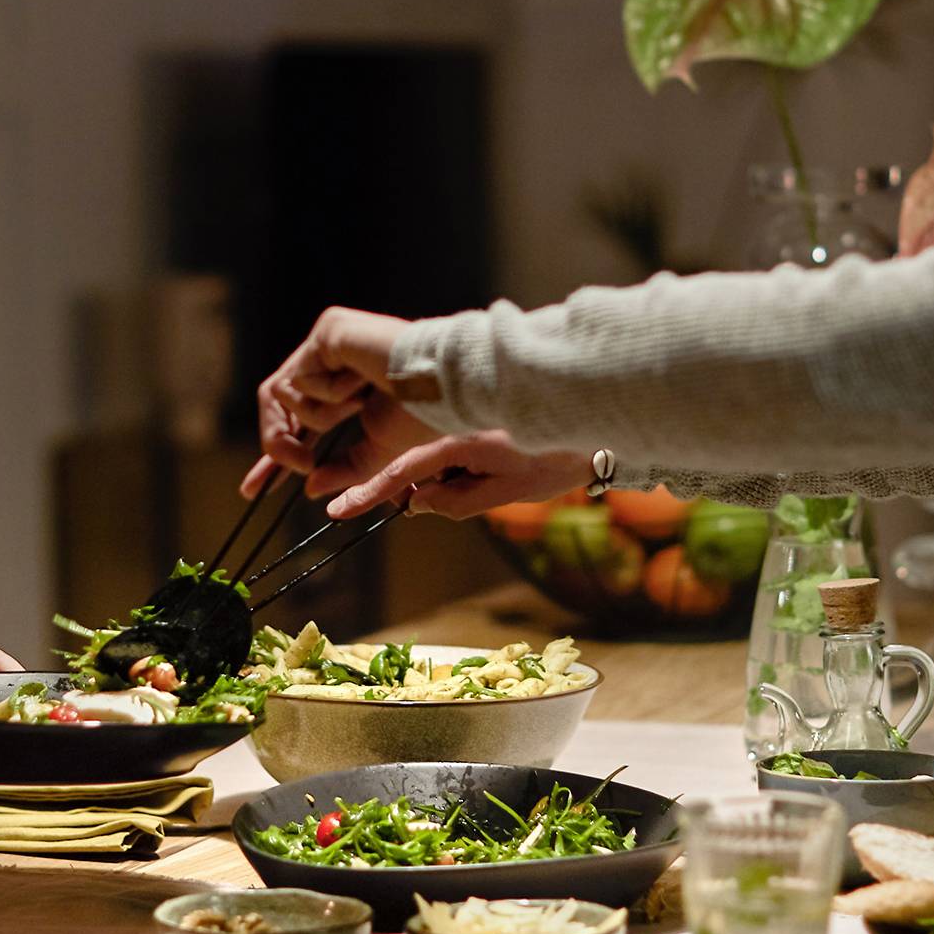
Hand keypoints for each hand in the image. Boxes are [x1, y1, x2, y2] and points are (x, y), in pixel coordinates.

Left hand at [245, 307, 421, 496]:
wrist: (443, 389)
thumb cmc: (422, 417)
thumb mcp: (377, 455)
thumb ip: (343, 471)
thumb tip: (311, 489)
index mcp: (344, 386)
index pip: (296, 419)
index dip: (275, 452)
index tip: (255, 489)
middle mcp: (332, 358)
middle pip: (276, 403)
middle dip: (276, 443)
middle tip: (299, 467)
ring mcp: (328, 341)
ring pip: (284, 395)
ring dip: (319, 416)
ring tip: (358, 405)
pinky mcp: (328, 330)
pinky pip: (300, 378)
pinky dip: (329, 396)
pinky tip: (361, 385)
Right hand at [324, 431, 593, 521]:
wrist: (597, 426)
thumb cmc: (555, 460)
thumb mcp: (503, 492)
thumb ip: (455, 501)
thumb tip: (415, 504)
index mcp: (456, 442)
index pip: (399, 471)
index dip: (366, 493)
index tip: (336, 506)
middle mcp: (456, 430)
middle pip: (414, 466)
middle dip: (414, 490)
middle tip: (439, 502)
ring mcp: (467, 428)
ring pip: (436, 463)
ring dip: (447, 483)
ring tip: (489, 483)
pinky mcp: (480, 431)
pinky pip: (454, 455)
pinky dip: (458, 473)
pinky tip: (487, 476)